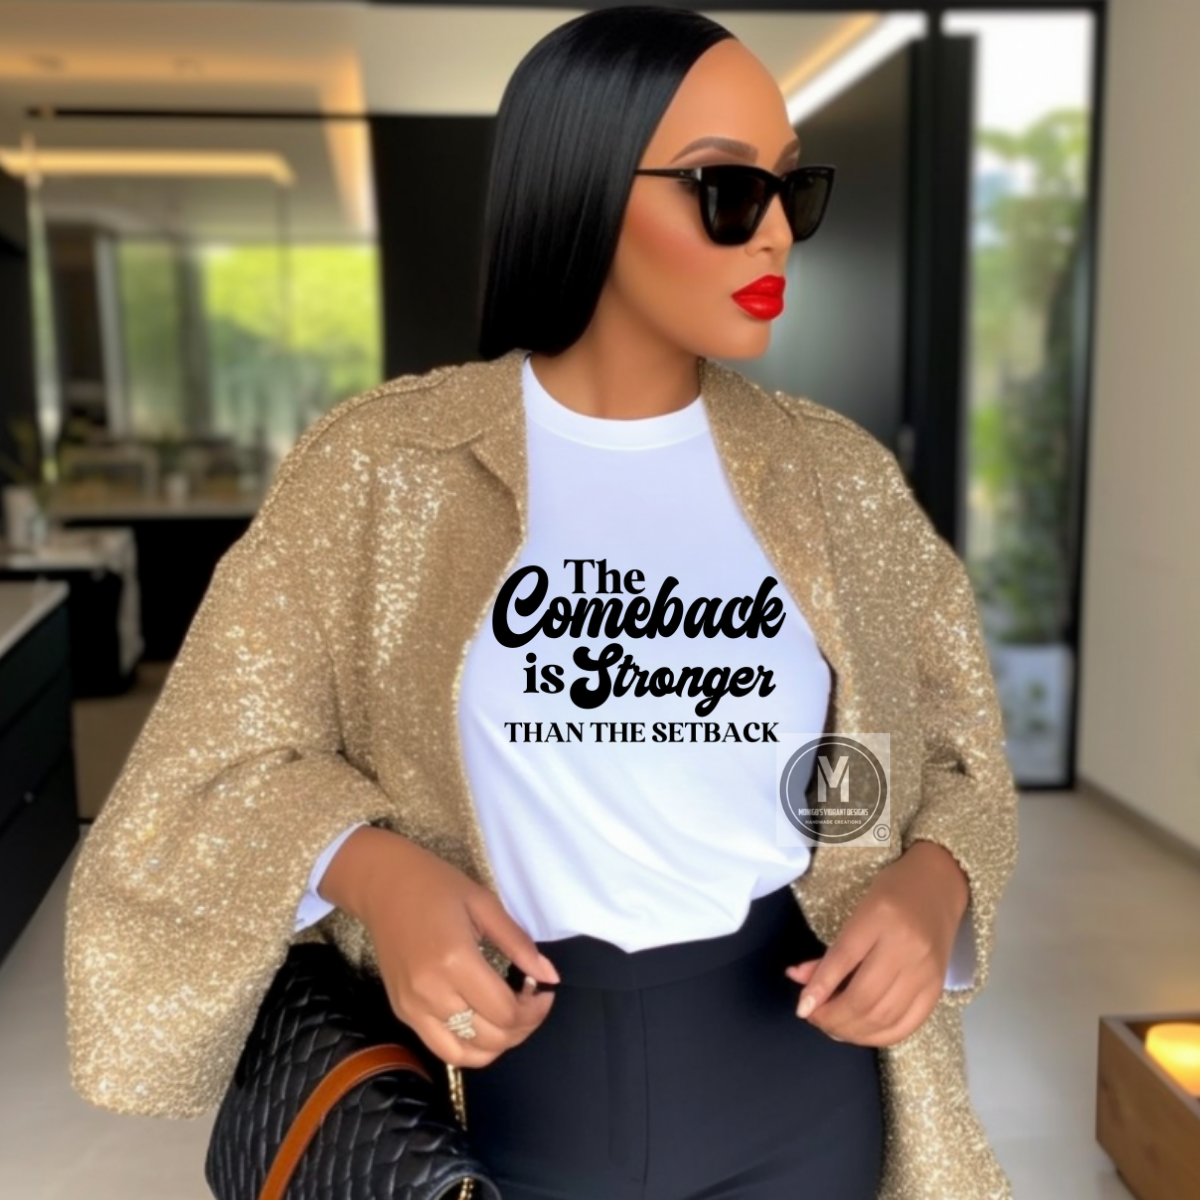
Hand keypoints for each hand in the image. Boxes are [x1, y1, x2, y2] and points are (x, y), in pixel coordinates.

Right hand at [319, 827, 560, 1067]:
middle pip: (490, 1038)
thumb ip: (518, 944)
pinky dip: (470, 1047)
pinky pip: (442, 1049)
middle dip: (522, 1026)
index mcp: (454, 961)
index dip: (534, 1009)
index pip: (505, 1011)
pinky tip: (484, 1023)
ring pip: (466, 1054)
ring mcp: (412, 1008)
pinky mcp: (402, 1013)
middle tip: (532, 1001)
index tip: (544, 989)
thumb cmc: (436, 885)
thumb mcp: (484, 904)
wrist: (383, 885)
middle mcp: (430, 993)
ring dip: (497, 1044)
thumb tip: (551, 976)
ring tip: (511, 1017)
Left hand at [783, 840, 969, 1046]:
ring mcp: (925, 971)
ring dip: (852, 1031)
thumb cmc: (892, 894)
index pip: (843, 959)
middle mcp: (905, 947)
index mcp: (879, 917)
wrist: (939, 887)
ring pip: (883, 1017)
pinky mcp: (937, 989)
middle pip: (864, 997)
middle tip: (814, 1018)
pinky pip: (906, 1025)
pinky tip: (860, 1033)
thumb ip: (831, 951)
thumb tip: (797, 979)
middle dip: (833, 1017)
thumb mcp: (856, 913)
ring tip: (832, 1027)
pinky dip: (879, 1036)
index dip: (819, 989)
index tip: (802, 1009)